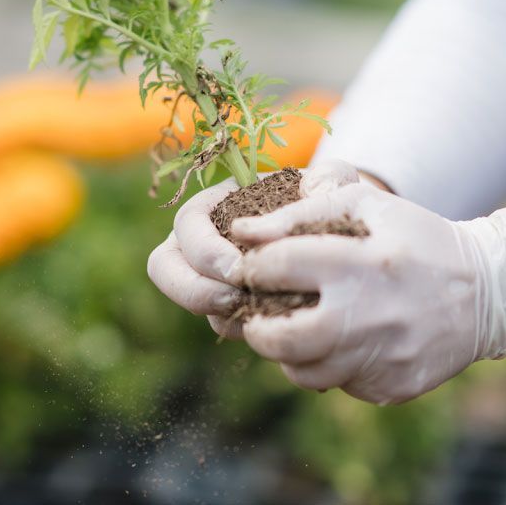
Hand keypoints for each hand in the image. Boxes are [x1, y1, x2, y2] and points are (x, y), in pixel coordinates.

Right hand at [146, 160, 361, 338]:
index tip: (240, 268)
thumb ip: (328, 177)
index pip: (187, 224)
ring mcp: (212, 275)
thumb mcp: (334, 183)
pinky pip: (219, 322)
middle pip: (164, 266)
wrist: (341, 238)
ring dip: (215, 312)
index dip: (205, 250)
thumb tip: (308, 192)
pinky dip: (241, 327)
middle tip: (235, 299)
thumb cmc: (330, 202)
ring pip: (188, 299)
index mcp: (218, 201)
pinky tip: (273, 325)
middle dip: (194, 288)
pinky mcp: (231, 306)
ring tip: (254, 317)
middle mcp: (203, 238)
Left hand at [230, 184, 505, 403]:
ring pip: (304, 372)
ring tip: (295, 329)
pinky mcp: (393, 386)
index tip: (251, 267)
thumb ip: (298, 213)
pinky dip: (329, 365)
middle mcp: (370, 315)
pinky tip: (341, 342)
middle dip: (257, 328)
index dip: (253, 267)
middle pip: (282, 339)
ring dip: (288, 353)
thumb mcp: (365, 204)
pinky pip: (339, 384)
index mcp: (361, 261)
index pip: (278, 267)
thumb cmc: (414, 238)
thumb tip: (242, 231)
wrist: (486, 292)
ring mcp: (383, 357)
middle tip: (256, 317)